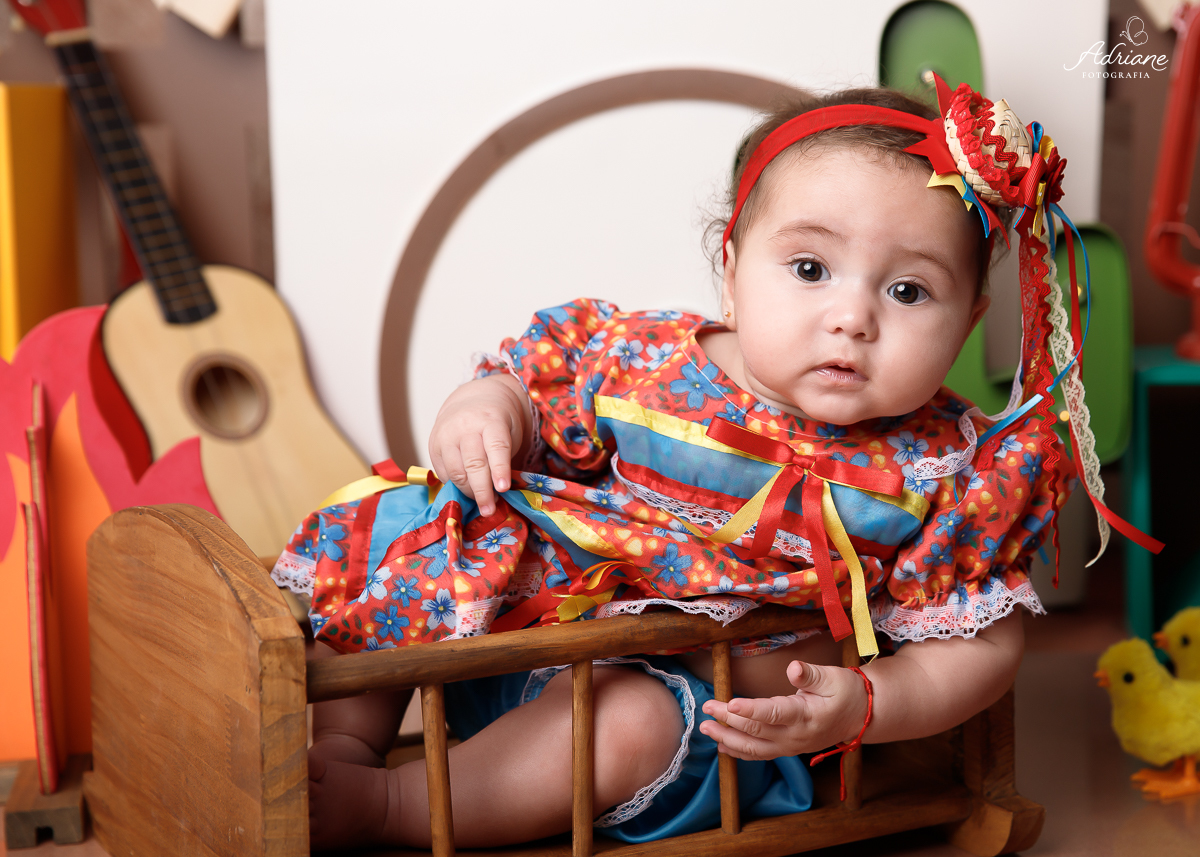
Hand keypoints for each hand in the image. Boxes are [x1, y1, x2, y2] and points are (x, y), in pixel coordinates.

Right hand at [428, 374, 528, 515]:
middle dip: (482, 491)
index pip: (496, 446)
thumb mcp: (509, 432)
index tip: (503, 489)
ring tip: (482, 503)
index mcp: (491, 420)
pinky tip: (467, 490)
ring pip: (456, 472)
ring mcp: (446, 436)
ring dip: (469, 492)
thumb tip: (501, 494)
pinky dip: (456, 486)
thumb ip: (505, 458)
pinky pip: (443, 474)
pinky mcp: (433, 446)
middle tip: (490, 510)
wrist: (472, 401)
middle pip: (474, 464)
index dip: (499, 469)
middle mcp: (466, 427)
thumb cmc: (497, 422)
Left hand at [698, 660, 868, 759]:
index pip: (773, 714)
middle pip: (756, 731)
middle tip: (707, 708)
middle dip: (729, 720)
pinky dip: (739, 751)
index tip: (729, 703)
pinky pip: (760, 754)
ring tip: (706, 729)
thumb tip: (793, 669)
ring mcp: (790, 746)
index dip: (750, 709)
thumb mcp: (833, 677)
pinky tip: (722, 745)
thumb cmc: (846, 692)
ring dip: (728, 739)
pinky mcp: (787, 749)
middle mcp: (795, 736)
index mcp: (806, 716)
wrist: (861, 717)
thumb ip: (811, 675)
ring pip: (754, 748)